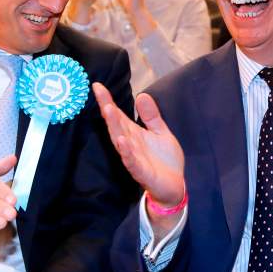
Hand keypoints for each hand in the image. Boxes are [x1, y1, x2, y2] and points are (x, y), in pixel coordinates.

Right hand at [92, 83, 184, 220]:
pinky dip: (126, 151)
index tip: (97, 85)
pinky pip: (131, 161)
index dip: (107, 101)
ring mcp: (134, 158)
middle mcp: (130, 144)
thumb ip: (151, 116)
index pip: (118, 115)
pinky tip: (122, 141)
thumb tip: (142, 94)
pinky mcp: (141, 172)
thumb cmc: (164, 160)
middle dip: (108, 110)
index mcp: (134, 134)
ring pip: (120, 141)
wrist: (175, 186)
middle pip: (116, 125)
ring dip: (114, 127)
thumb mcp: (160, 132)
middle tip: (100, 94)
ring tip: (108, 110)